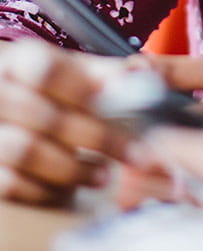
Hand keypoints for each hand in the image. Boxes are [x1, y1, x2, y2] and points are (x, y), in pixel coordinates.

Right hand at [0, 40, 129, 203]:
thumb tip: (141, 73)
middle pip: (45, 116)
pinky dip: (43, 188)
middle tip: (133, 153)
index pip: (46, 69)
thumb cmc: (40, 91)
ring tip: (105, 174)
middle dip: (96, 136)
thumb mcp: (69, 72)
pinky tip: (67, 188)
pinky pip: (7, 182)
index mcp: (15, 61)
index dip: (84, 89)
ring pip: (26, 150)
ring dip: (73, 167)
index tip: (123, 105)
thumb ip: (104, 72)